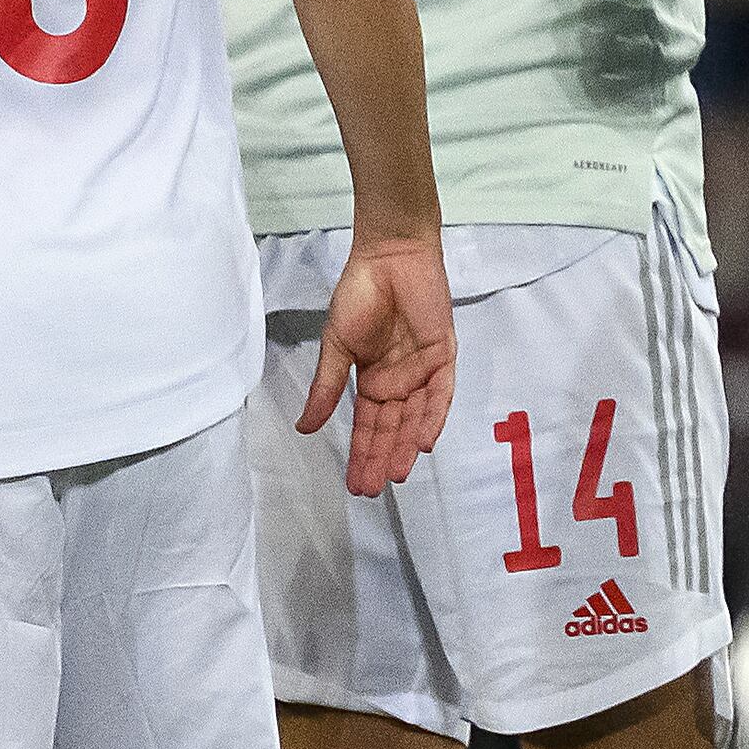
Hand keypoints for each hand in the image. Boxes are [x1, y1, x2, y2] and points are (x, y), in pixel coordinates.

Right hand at [305, 234, 458, 498]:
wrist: (388, 258)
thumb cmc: (360, 296)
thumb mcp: (336, 347)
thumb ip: (326, 388)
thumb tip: (304, 429)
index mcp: (374, 380)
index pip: (368, 426)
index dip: (361, 454)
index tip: (353, 485)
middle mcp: (400, 382)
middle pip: (392, 429)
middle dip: (381, 459)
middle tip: (371, 490)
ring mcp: (423, 370)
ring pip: (416, 417)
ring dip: (407, 446)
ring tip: (396, 475)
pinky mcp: (444, 354)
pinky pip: (441, 392)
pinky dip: (433, 416)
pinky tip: (424, 441)